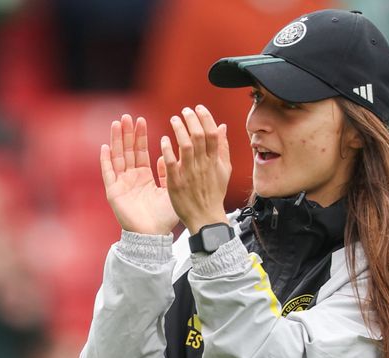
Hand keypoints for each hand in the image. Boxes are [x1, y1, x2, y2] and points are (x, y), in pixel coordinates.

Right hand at [100, 114, 178, 234]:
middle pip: (127, 151)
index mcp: (144, 178)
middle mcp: (131, 179)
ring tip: (117, 124)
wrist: (153, 236)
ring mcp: (121, 184)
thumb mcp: (170, 190)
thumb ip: (167, 173)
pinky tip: (105, 147)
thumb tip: (164, 156)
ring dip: (116, 141)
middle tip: (127, 116)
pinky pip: (108, 174)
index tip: (141, 120)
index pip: (141, 152)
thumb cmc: (164, 218)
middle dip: (127, 133)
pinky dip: (106, 161)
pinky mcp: (114, 192)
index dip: (140, 136)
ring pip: (117, 158)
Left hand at [161, 105, 231, 233]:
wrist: (205, 218)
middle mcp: (203, 165)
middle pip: (199, 136)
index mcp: (215, 161)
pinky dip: (168, 150)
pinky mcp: (176, 183)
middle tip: (185, 111)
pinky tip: (164, 140)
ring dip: (180, 130)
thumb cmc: (214, 194)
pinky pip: (171, 163)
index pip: (213, 134)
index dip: (206, 118)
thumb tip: (223, 127)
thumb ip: (223, 148)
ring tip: (174, 119)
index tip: (198, 108)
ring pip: (186, 146)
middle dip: (192, 120)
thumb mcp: (224, 170)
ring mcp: (190, 174)